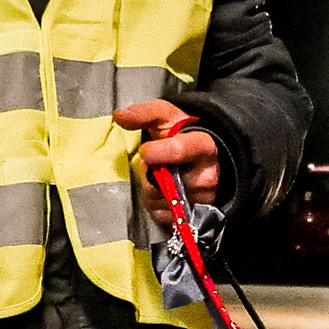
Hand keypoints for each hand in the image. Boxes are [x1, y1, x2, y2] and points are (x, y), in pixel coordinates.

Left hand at [118, 98, 221, 231]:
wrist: (203, 154)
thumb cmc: (182, 134)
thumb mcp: (165, 116)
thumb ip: (144, 114)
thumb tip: (121, 117)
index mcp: (202, 145)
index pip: (178, 151)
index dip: (156, 153)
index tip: (146, 151)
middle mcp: (207, 174)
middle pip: (163, 181)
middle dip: (150, 172)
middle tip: (156, 162)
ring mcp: (202, 197)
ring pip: (159, 199)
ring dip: (150, 188)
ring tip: (160, 175)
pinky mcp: (194, 214)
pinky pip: (161, 214)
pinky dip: (155, 203)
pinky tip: (163, 190)